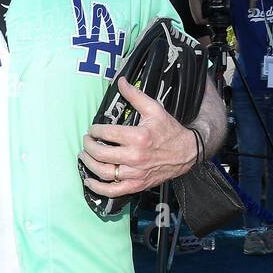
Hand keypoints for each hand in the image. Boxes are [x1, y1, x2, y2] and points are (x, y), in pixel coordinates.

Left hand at [79, 77, 195, 197]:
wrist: (188, 152)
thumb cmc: (169, 130)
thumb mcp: (154, 109)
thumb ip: (135, 95)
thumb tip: (120, 81)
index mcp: (138, 137)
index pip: (106, 134)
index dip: (94, 130)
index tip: (93, 129)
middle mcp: (135, 157)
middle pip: (100, 153)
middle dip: (88, 145)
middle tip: (86, 140)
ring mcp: (135, 173)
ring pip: (103, 172)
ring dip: (88, 164)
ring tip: (84, 155)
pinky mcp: (137, 185)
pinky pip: (113, 191)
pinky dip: (98, 188)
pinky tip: (89, 180)